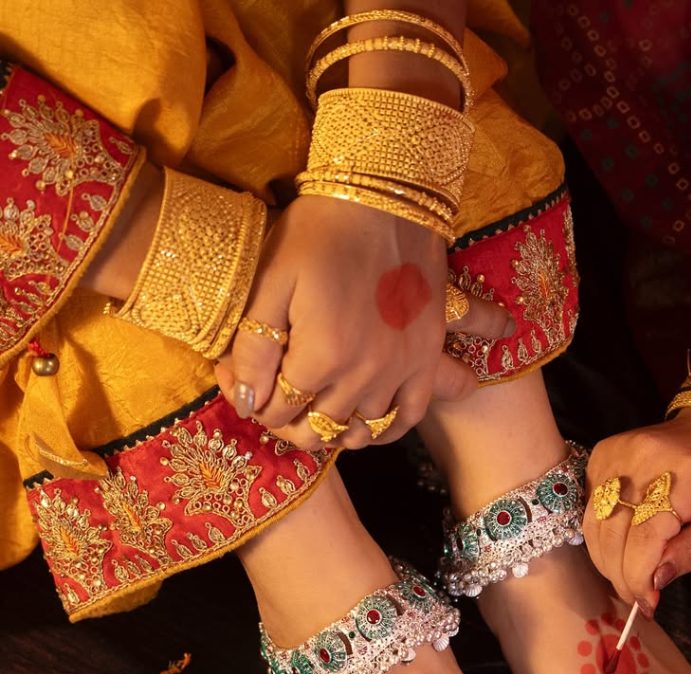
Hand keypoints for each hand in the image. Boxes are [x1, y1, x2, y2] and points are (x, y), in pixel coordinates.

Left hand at [215, 197, 513, 449]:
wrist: (386, 200)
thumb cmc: (320, 232)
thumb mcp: (271, 281)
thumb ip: (254, 348)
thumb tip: (246, 401)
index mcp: (321, 355)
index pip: (276, 409)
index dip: (251, 401)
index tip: (239, 379)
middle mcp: (364, 374)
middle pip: (315, 427)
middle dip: (285, 422)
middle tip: (271, 398)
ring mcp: (400, 370)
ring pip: (359, 430)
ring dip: (329, 427)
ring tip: (311, 408)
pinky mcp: (425, 359)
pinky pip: (407, 417)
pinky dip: (382, 430)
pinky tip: (362, 422)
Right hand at [582, 407, 690, 613]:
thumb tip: (654, 582)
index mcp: (684, 476)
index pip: (643, 537)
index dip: (637, 576)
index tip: (646, 604)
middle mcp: (643, 459)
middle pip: (612, 533)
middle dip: (620, 574)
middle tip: (636, 596)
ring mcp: (617, 453)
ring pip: (594, 522)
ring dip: (605, 558)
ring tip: (626, 577)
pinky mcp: (602, 452)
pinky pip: (590, 505)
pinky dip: (599, 533)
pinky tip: (620, 545)